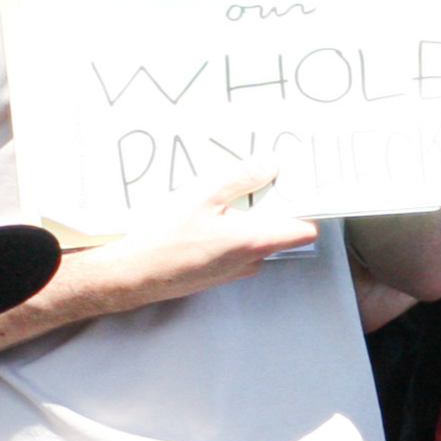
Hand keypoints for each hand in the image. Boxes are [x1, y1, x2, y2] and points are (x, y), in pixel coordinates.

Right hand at [103, 166, 317, 300]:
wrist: (133, 275)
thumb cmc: (164, 239)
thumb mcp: (201, 195)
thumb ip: (240, 177)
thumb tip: (269, 165)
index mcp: (255, 241)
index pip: (305, 230)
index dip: (307, 207)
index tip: (299, 187)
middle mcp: (251, 261)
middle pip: (279, 230)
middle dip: (269, 205)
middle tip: (251, 182)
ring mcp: (235, 271)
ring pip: (255, 239)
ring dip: (245, 219)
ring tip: (218, 201)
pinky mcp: (219, 274)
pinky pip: (236, 248)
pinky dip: (228, 232)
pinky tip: (203, 220)